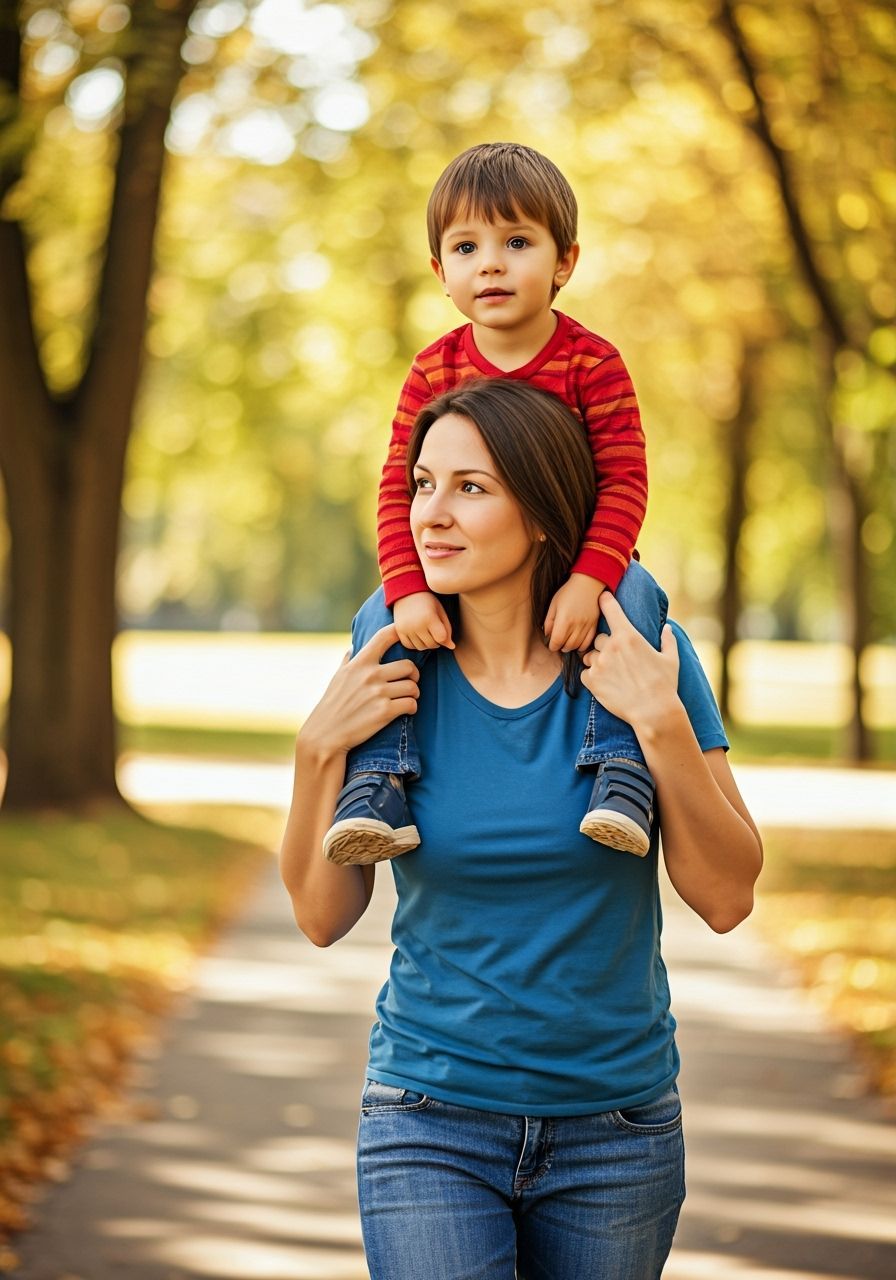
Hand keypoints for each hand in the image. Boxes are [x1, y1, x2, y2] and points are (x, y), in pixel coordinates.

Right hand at [299, 624, 419, 757]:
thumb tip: (352, 648)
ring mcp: (378, 693)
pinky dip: (411, 708)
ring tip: (407, 698)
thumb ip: (348, 661)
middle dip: (413, 675)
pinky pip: (411, 704)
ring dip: (413, 694)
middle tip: (410, 682)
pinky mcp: (385, 712)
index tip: (407, 638)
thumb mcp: (337, 678)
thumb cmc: (332, 705)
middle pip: (409, 665)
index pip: (384, 637)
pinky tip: (405, 710)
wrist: (325, 735)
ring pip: (413, 687)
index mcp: (359, 663)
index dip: (399, 632)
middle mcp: (370, 675)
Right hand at [393, 591, 454, 649]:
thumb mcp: (440, 611)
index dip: (444, 637)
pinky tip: (418, 636)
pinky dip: (415, 644)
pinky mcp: (399, 631)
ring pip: (421, 647)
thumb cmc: (428, 601)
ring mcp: (406, 628)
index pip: (441, 638)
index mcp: (429, 618)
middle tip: (435, 632)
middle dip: (436, 641)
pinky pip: (409, 646)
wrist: (407, 592)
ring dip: (426, 644)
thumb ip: (447, 629)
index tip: (441, 631)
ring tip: (427, 633)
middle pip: (431, 645)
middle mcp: (417, 625)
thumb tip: (451, 647)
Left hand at [544, 573, 604, 652]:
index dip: (552, 646)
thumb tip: (547, 635)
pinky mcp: (594, 625)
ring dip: (570, 647)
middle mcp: (576, 625)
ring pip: (578, 645)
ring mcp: (587, 626)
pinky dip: (582, 646)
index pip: (557, 641)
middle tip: (558, 643)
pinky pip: (589, 642)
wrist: (588, 583)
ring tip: (566, 643)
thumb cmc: (568, 592)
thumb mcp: (554, 604)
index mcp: (564, 619)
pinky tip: (577, 643)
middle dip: (560, 647)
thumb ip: (549, 621)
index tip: (551, 644)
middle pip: (567, 645)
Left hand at [581, 592, 679, 728]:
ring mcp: (599, 663)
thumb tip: (668, 627)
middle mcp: (610, 646)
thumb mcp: (671, 659)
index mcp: (628, 636)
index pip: (610, 609)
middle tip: (618, 659)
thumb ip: (668, 640)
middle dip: (606, 646)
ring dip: (597, 661)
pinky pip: (585, 673)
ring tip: (612, 673)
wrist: (653, 711)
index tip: (602, 597)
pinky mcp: (591, 681)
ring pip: (589, 655)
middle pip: (598, 638)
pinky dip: (592, 677)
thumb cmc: (664, 684)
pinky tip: (606, 684)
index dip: (605, 601)